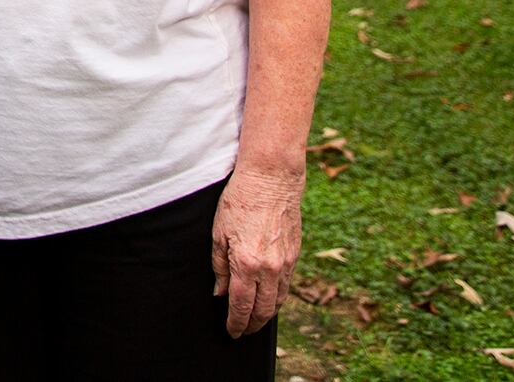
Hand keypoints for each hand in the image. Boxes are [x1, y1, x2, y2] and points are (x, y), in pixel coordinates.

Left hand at [211, 163, 304, 336]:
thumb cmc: (239, 201)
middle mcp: (269, 269)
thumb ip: (218, 266)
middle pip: (263, 310)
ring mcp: (286, 264)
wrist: (272, 180)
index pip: (241, 305)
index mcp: (246, 263)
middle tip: (242, 332)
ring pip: (278, 301)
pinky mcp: (295, 256)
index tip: (231, 332)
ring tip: (254, 320)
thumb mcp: (218, 232)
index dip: (235, 322)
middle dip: (252, 325)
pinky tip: (269, 299)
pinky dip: (277, 298)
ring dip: (266, 315)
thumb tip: (219, 293)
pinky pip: (286, 286)